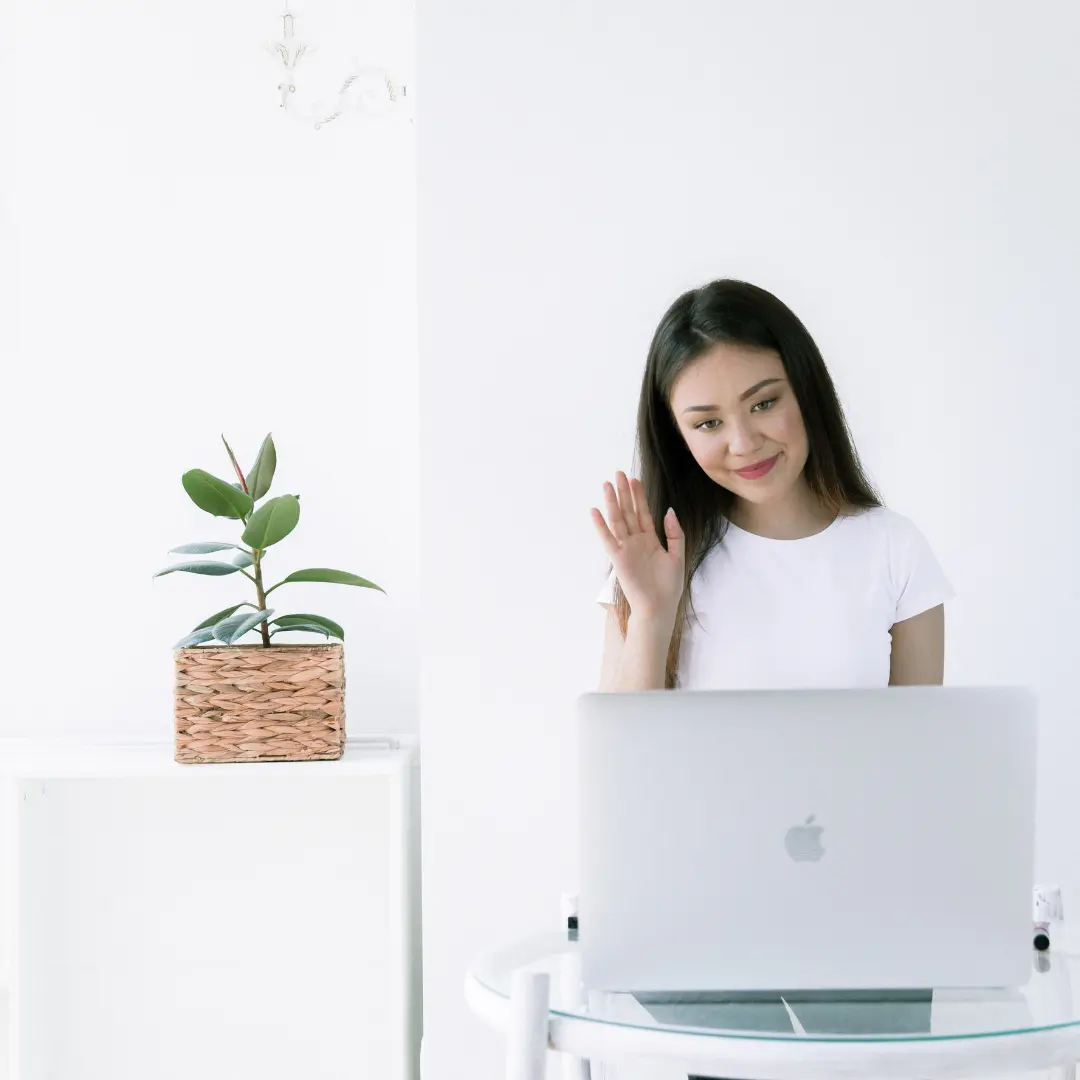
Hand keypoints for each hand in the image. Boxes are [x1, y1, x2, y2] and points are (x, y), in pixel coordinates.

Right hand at [590, 472, 684, 622]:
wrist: (659, 607)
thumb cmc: (668, 587)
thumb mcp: (678, 556)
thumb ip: (674, 533)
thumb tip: (669, 511)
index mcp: (650, 540)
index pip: (642, 513)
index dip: (639, 496)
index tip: (635, 480)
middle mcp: (636, 541)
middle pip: (628, 512)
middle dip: (624, 493)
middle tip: (619, 473)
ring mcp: (626, 548)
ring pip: (618, 520)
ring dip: (612, 502)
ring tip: (607, 484)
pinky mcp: (618, 558)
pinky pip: (608, 538)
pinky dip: (601, 525)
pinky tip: (595, 510)